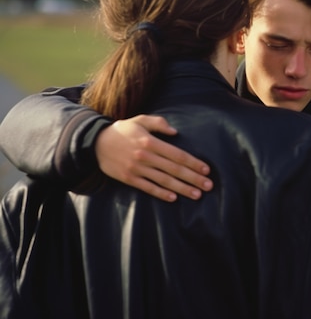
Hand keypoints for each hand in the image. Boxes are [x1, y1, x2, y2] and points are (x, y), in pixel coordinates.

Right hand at [95, 114, 212, 201]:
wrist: (94, 143)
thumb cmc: (122, 130)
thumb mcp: (140, 120)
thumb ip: (159, 123)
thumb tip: (175, 132)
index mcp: (150, 142)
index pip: (177, 155)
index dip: (193, 163)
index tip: (206, 170)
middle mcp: (145, 157)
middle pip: (174, 169)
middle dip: (193, 178)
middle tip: (208, 186)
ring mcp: (136, 169)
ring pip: (164, 181)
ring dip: (182, 189)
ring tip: (197, 194)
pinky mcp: (128, 179)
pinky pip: (147, 188)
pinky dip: (161, 194)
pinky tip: (173, 198)